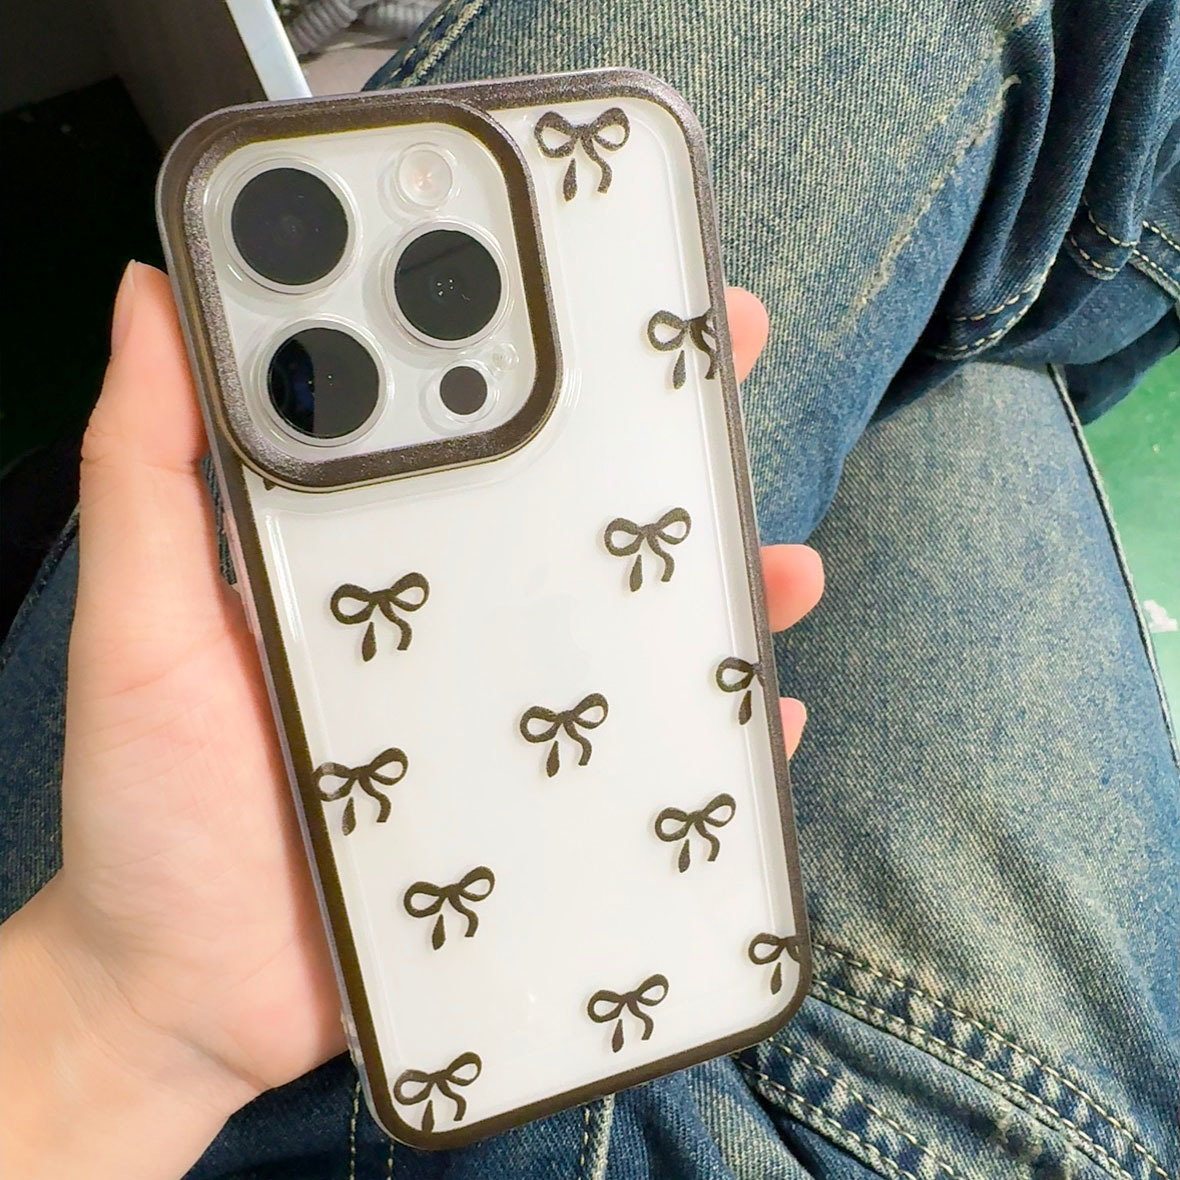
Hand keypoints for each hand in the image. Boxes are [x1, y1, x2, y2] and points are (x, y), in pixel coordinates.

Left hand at [0, 265, 822, 1179]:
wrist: (192, 997)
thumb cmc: (154, 808)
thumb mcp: (141, 625)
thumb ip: (146, 470)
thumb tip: (152, 295)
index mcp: (369, 556)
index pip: (464, 424)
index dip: (531, 344)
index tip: (597, 275)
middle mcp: (451, 618)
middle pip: (572, 512)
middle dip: (658, 435)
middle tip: (725, 365)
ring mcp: (506, 713)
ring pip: (633, 626)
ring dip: (716, 583)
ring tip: (783, 565)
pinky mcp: (540, 804)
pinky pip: (649, 753)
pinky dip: (712, 732)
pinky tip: (765, 713)